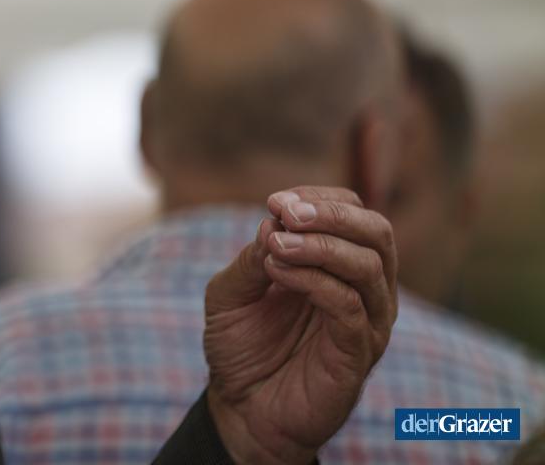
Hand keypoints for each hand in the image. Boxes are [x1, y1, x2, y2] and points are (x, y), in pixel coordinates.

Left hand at [203, 186, 397, 463]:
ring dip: (320, 245)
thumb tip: (274, 222)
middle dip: (331, 214)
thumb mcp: (231, 292)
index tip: (275, 201)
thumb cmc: (241, 347)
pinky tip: (278, 273)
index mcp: (338, 265)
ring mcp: (367, 321)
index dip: (318, 199)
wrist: (242, 408)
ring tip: (276, 246)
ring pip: (370, 265)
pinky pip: (351, 307)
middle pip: (377, 231)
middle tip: (286, 213)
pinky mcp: (358, 353)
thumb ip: (252, 256)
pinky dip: (315, 281)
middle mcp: (363, 289)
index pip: (352, 212)